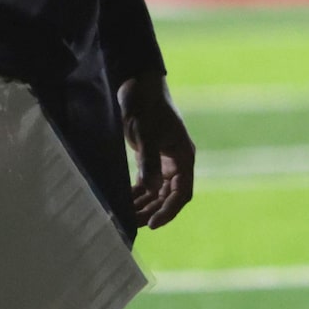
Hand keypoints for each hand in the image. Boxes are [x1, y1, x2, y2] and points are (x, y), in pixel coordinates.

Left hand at [121, 76, 197, 228]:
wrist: (138, 84)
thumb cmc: (145, 106)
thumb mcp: (146, 134)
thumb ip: (149, 162)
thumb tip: (152, 190)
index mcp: (183, 157)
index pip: (182, 193)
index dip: (169, 211)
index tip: (152, 224)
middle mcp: (177, 162)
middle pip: (168, 196)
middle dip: (152, 211)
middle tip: (132, 224)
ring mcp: (165, 160)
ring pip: (157, 192)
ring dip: (144, 205)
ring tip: (125, 217)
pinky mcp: (151, 157)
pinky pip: (147, 182)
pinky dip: (137, 193)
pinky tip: (125, 202)